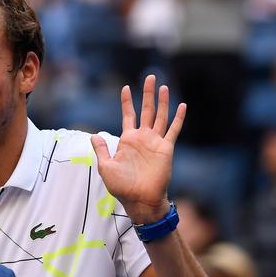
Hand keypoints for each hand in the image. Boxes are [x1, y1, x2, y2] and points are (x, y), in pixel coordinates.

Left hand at [91, 75, 185, 223]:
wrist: (139, 199)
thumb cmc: (121, 186)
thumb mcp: (106, 166)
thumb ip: (101, 149)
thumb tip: (93, 135)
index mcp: (127, 140)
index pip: (128, 115)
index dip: (127, 102)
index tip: (125, 88)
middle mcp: (142, 138)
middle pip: (146, 110)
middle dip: (147, 93)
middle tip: (150, 77)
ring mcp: (155, 142)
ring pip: (160, 116)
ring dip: (162, 101)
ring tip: (163, 86)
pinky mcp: (166, 148)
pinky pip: (174, 130)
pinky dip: (178, 118)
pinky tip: (182, 105)